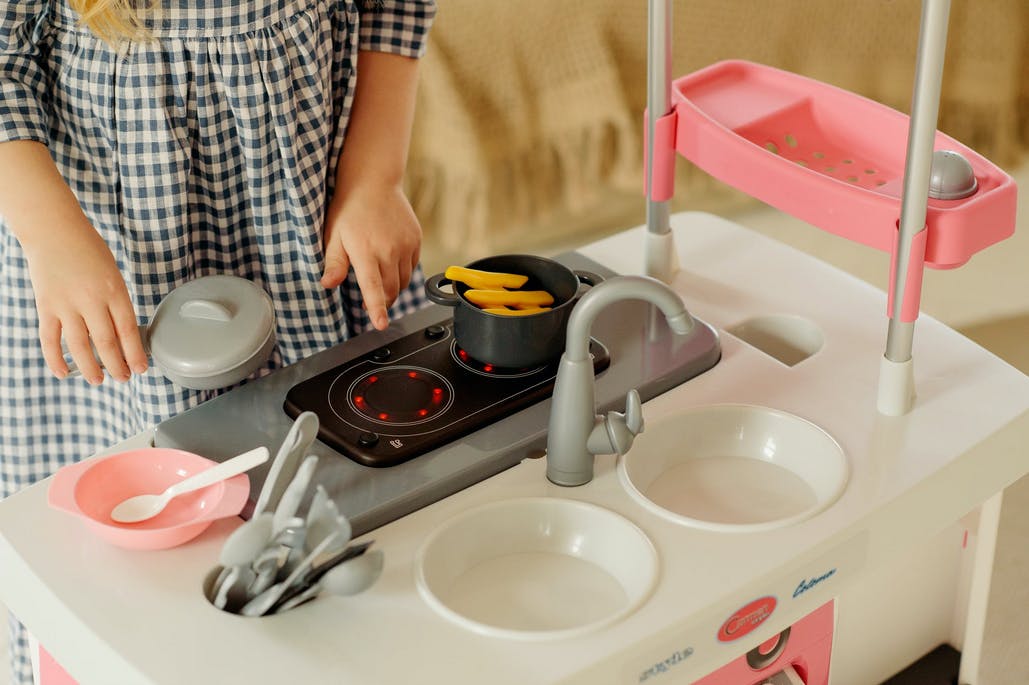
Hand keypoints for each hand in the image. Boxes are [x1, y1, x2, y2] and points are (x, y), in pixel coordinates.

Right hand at [22, 225, 147, 384]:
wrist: (54, 230)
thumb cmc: (89, 251)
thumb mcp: (113, 274)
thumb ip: (116, 303)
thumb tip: (121, 335)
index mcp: (114, 290)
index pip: (128, 330)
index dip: (134, 354)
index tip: (140, 369)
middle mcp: (91, 299)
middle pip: (106, 342)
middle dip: (116, 365)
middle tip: (123, 378)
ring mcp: (66, 304)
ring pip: (79, 346)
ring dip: (90, 368)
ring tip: (99, 380)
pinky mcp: (46, 306)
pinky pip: (50, 339)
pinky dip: (56, 359)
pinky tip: (63, 373)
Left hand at [320, 181, 421, 330]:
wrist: (374, 181)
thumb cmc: (350, 208)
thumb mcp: (334, 235)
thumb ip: (334, 263)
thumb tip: (327, 284)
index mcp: (366, 252)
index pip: (374, 288)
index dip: (377, 309)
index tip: (381, 324)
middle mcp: (389, 250)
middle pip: (391, 290)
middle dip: (383, 302)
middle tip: (370, 303)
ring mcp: (406, 246)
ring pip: (403, 281)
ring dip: (392, 288)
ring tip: (379, 279)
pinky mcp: (416, 240)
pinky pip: (411, 267)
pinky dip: (402, 273)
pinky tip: (390, 263)